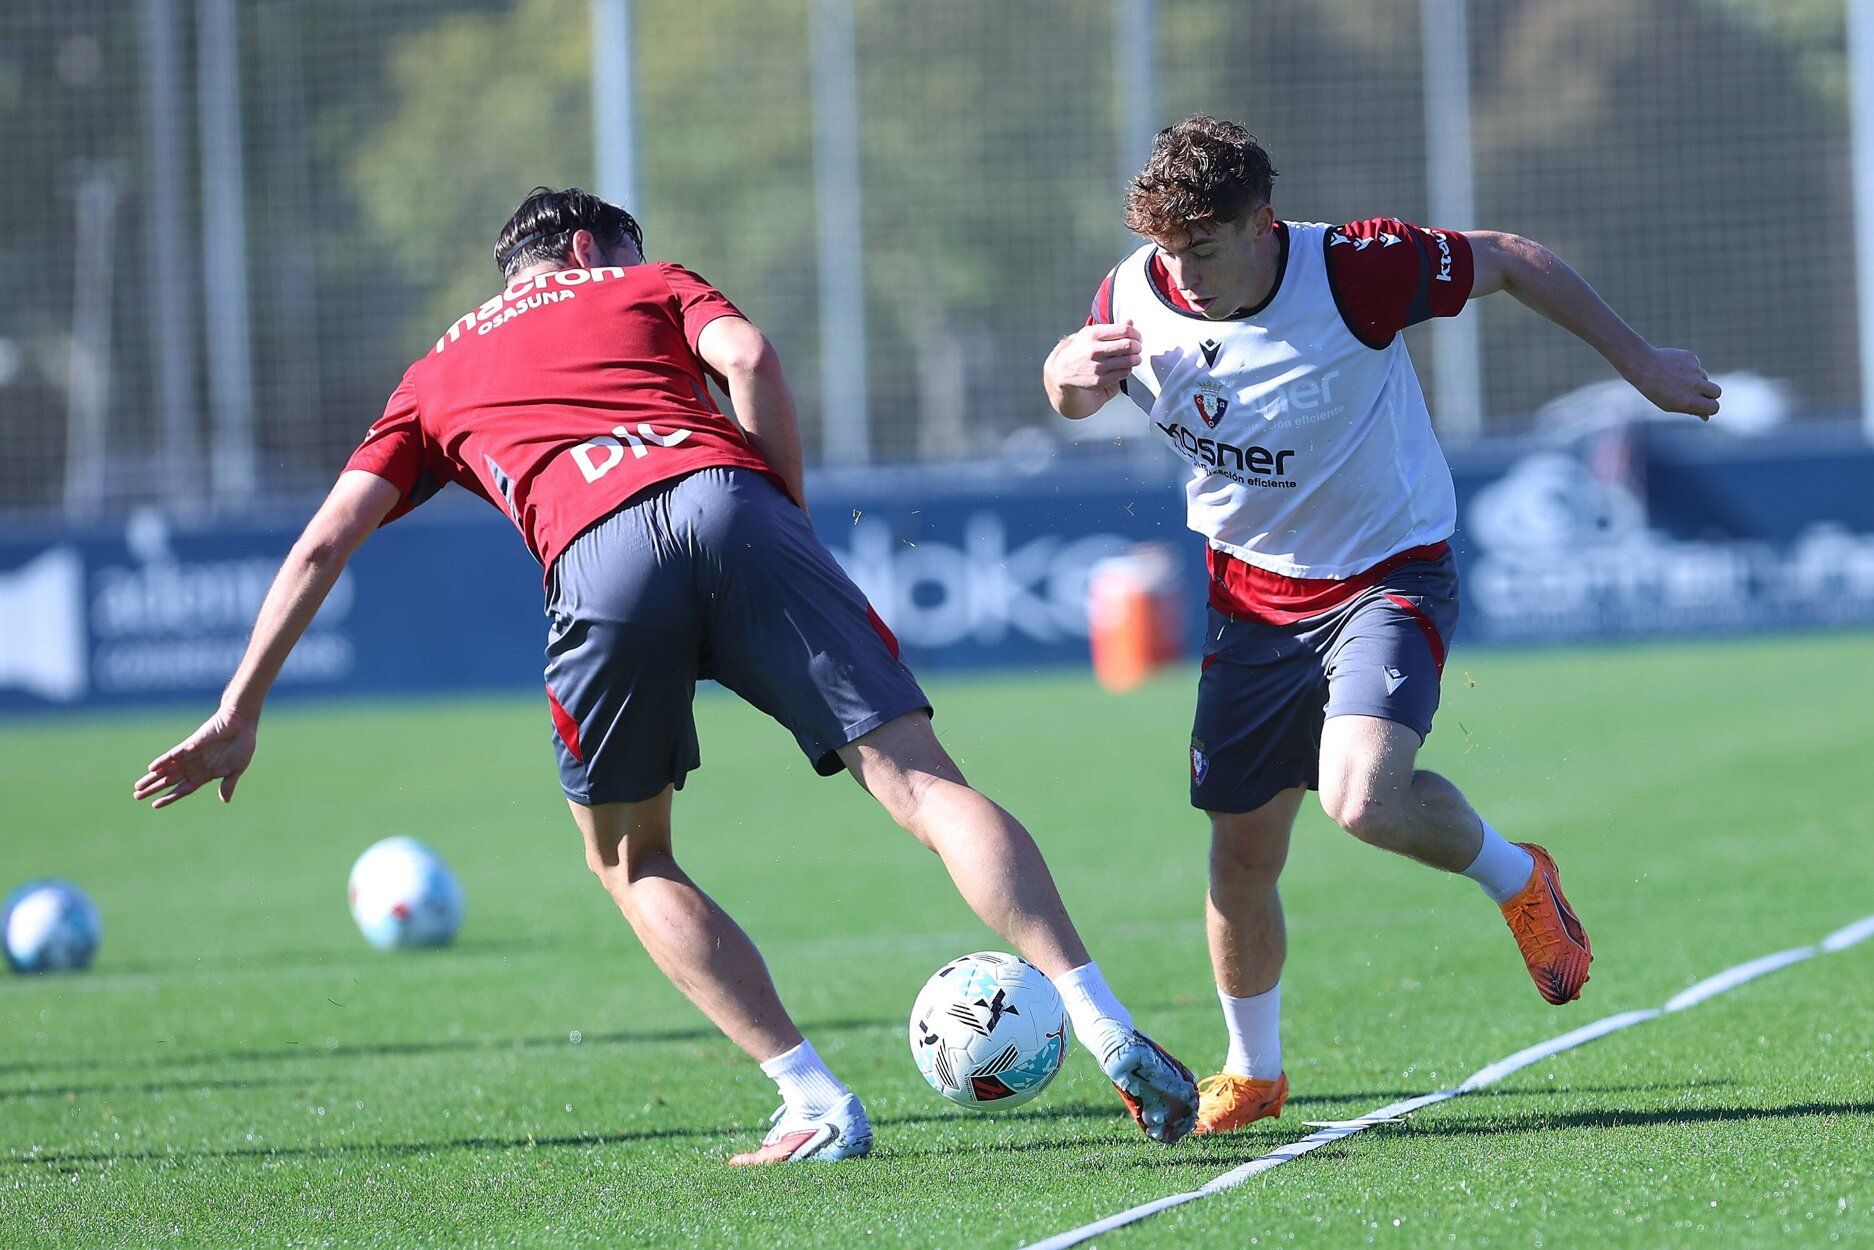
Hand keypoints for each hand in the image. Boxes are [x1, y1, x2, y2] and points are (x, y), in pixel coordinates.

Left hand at [133, 705, 257, 808]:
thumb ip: (228, 784)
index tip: (155, 805)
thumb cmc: (242, 745)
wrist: (242, 724)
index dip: (169, 797)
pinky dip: (163, 761)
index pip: (183, 789)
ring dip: (152, 777)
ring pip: (167, 769)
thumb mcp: (237, 769)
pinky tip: (151, 768)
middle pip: (170, 780)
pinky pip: (173, 755)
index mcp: (205, 774)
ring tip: (138, 786)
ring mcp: (190, 756)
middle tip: (137, 796)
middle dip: (153, 788)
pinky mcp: (190, 745)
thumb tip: (224, 801)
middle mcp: (194, 766)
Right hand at [1050, 321, 1142, 400]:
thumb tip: (1130, 321)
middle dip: (1138, 347)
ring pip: (1128, 361)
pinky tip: (1124, 366)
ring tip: (1134, 358)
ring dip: (1136, 359)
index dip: (1136, 334)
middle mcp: (1094, 350)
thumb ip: (1112, 328)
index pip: (1124, 330)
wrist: (1062, 370)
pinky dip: (1127, 369)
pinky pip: (1123, 373)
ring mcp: (1097, 366)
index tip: (1138, 337)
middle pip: (1129, 345)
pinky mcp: (1099, 380)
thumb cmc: (1080, 349)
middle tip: (1138, 348)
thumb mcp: (1092, 333)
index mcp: (1093, 334)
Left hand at [1623, 346, 1720, 419]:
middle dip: (1710, 394)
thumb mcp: (1670, 405)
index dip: (1710, 408)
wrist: (1643, 366)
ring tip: (1676, 379)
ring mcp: (1695, 370)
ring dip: (1696, 380)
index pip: (1714, 407)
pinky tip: (1674, 369)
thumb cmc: (1655, 390)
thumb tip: (1706, 416)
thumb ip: (1691, 410)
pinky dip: (1689, 368)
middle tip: (1697, 393)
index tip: (1705, 406)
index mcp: (1690, 401)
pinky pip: (1696, 366)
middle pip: (1717, 392)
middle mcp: (1695, 385)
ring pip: (1705, 377)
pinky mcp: (1692, 358)